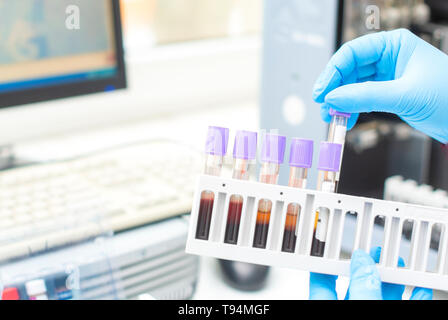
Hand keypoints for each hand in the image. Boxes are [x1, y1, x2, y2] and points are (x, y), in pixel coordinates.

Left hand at [309, 247, 432, 299]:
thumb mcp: (360, 305)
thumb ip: (362, 285)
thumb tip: (362, 261)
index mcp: (326, 304)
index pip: (321, 277)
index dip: (328, 257)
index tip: (333, 240)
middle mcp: (347, 307)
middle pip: (356, 282)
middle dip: (369, 263)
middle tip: (377, 248)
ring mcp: (368, 315)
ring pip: (379, 294)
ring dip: (392, 278)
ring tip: (399, 263)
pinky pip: (401, 307)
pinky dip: (411, 296)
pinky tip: (418, 289)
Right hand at [313, 28, 447, 143]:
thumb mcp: (403, 95)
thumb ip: (365, 96)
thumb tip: (333, 99)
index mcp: (394, 45)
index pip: (352, 53)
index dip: (332, 72)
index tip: (322, 92)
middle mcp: (389, 57)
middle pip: (349, 69)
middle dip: (335, 89)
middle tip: (324, 107)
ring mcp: (388, 76)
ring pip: (353, 85)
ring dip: (341, 101)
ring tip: (332, 116)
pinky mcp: (388, 93)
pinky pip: (362, 98)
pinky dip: (352, 108)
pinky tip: (347, 118)